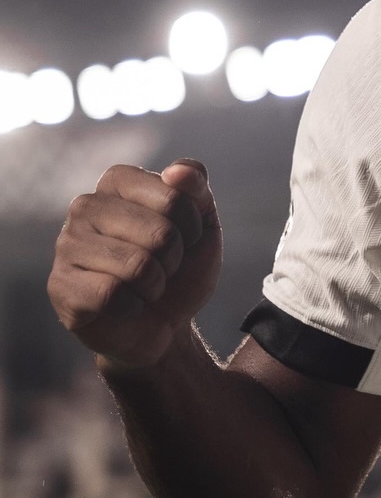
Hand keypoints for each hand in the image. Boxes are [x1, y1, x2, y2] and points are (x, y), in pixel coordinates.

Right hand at [48, 159, 221, 369]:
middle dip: (174, 260)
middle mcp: (85, 206)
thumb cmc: (180, 269)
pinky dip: (132, 306)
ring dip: (155, 285)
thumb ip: (197, 187)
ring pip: (137, 266)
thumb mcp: (203, 225)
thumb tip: (177, 171)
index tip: (184, 237)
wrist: (165, 326)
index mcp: (117, 182)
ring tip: (143, 286)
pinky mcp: (59, 285)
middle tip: (162, 268)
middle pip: (160, 233)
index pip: (174, 195)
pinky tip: (123, 305)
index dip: (192, 225)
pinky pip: (112, 294)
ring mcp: (66, 245)